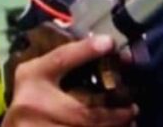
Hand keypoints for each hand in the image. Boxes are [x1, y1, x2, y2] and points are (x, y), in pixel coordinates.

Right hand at [1, 34, 137, 125]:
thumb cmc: (31, 101)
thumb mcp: (40, 79)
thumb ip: (66, 67)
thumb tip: (107, 49)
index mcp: (31, 76)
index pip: (60, 59)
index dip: (84, 50)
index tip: (108, 42)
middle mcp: (30, 103)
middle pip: (83, 112)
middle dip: (113, 115)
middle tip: (132, 110)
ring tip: (127, 123)